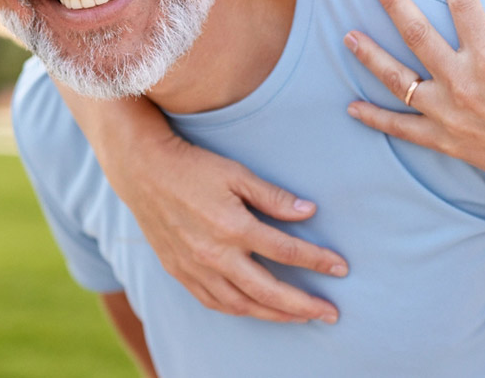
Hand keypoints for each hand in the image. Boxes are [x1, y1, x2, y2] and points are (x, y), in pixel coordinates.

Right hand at [123, 133, 347, 323]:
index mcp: (233, 227)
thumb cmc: (194, 167)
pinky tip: (256, 310)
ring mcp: (195, 269)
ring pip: (242, 305)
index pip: (286, 251)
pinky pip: (215, 303)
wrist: (143, 172)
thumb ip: (273, 196)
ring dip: (275, 315)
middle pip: (268, 291)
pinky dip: (240, 310)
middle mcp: (215, 255)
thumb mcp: (238, 173)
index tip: (341, 267)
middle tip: (331, 314)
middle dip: (304, 305)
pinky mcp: (180, 273)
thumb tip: (309, 212)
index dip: (317, 260)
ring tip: (301, 317)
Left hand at [343, 0, 484, 196]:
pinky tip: (352, 106)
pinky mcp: (444, 140)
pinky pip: (401, 129)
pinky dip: (375, 119)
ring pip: (397, 80)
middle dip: (395, 4)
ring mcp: (448, 113)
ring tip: (349, 36)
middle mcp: (462, 83)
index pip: (465, 8)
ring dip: (370, 55)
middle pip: (417, 35)